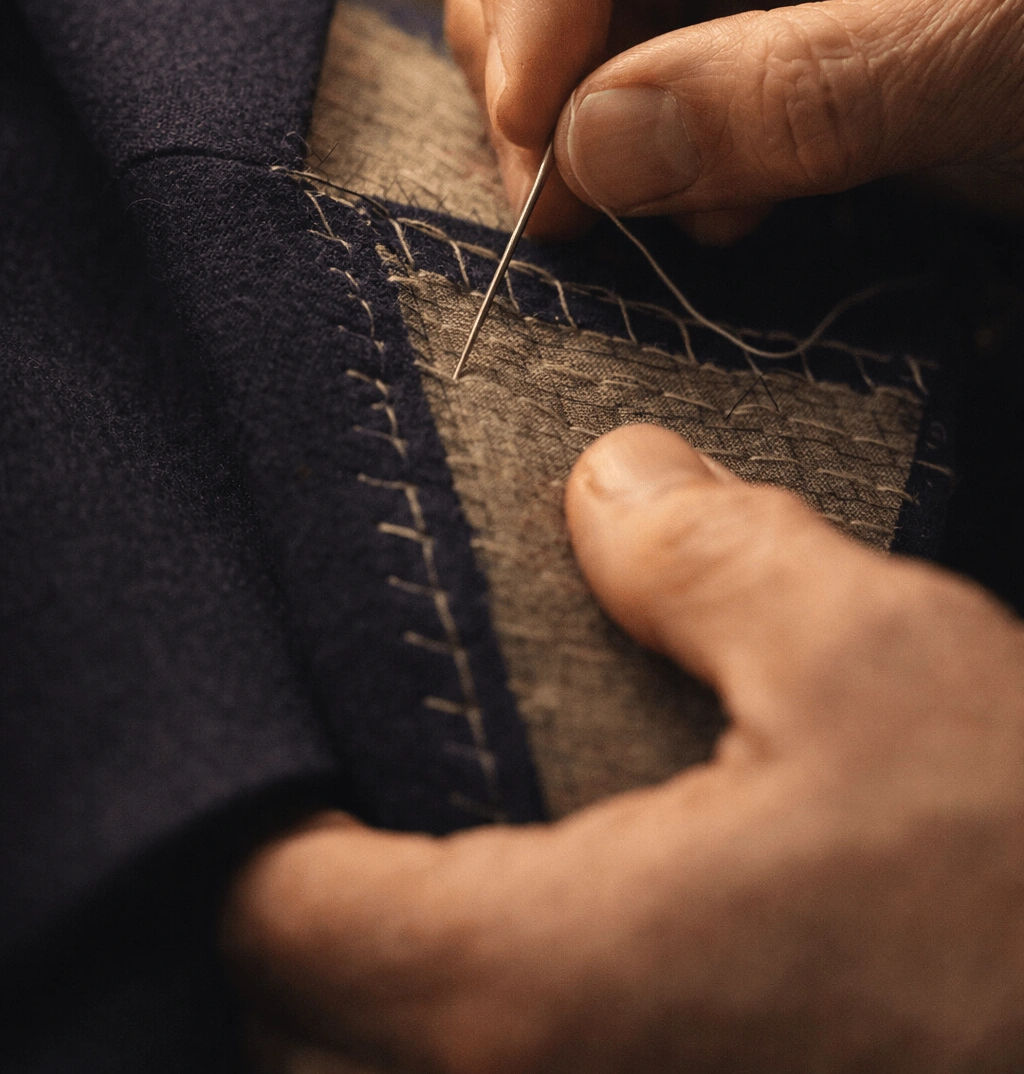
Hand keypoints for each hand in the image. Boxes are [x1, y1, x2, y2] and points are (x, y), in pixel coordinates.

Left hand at [222, 425, 1023, 1072]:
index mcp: (542, 985)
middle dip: (306, 915)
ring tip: (451, 867)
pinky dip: (482, 1039)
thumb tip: (611, 486)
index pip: (278, 920)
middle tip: (363, 794)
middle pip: (301, 1032)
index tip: (295, 734)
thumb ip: (705, 556)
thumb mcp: (872, 660)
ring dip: (379, 998)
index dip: (253, 815)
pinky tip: (579, 947)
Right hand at [444, 0, 1023, 241]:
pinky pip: (650, 55)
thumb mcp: (1013, 40)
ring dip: (585, 108)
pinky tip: (722, 205)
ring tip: (650, 213)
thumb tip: (586, 156)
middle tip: (556, 193)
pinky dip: (652, 143)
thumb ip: (804, 93)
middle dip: (536, 42)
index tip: (535, 124)